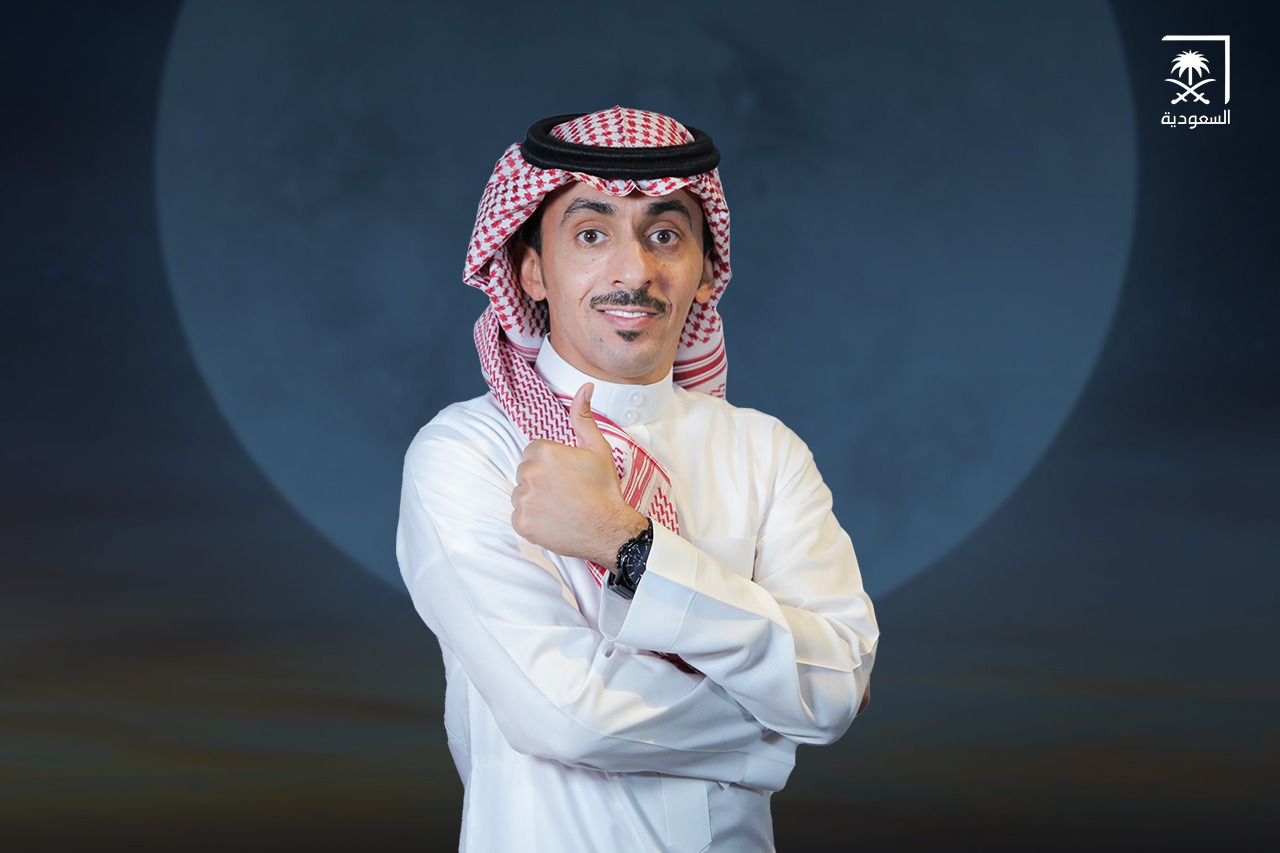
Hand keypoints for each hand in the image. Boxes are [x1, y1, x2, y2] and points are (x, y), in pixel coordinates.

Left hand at [512, 383, 647, 565]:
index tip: (567, 474)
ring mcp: (523, 500)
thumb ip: (583, 417)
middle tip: (566, 491)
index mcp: (544, 452)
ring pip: (521, 493)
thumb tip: (584, 388)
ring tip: (560, 506)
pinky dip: (533, 518)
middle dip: (541, 479)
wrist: (609, 529)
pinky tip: (554, 519)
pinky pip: (519, 515)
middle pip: (526, 471)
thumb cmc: (605, 490)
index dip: (551, 463)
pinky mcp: (521, 522)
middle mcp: (529, 473)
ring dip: (535, 498)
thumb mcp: (598, 448)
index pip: (534, 451)